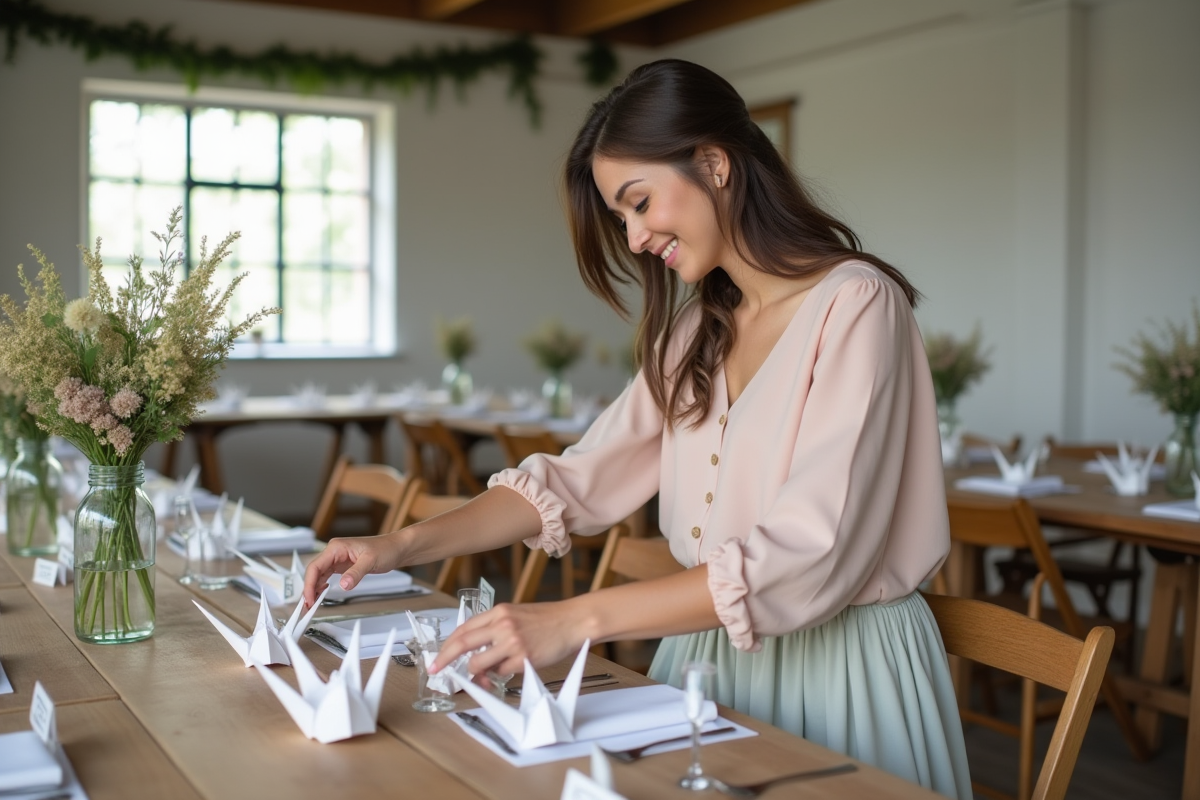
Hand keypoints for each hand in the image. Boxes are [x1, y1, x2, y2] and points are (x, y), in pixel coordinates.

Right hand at [301, 533, 401, 606]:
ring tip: (312, 603)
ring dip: (314, 588)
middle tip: (308, 605)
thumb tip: (343, 585)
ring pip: (318, 574)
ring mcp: (337, 558)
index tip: (309, 598)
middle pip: (314, 571)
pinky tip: (320, 594)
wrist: (396, 548)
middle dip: (309, 588)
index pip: (315, 566)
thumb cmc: (386, 549)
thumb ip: (355, 573)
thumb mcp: (370, 561)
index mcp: (336, 547)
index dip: (309, 584)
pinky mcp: (342, 565)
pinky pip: (327, 576)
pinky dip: (322, 586)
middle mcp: (334, 551)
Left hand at [431, 601, 586, 676]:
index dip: (447, 645)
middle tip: (436, 670)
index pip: (463, 629)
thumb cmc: (546, 620)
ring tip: (490, 672)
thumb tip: (474, 651)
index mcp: (498, 612)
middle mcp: (502, 625)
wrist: (572, 622)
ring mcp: (511, 642)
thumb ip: (494, 629)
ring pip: (478, 663)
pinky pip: (500, 672)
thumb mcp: (516, 615)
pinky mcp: (522, 658)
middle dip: (445, 659)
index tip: (438, 657)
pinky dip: (502, 673)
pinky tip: (515, 665)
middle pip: (462, 644)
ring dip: (479, 672)